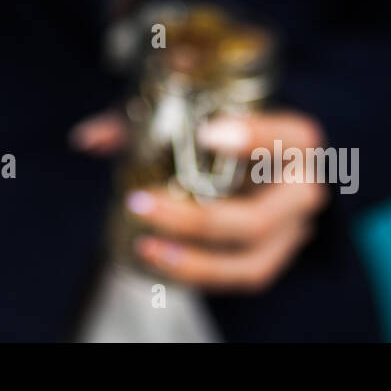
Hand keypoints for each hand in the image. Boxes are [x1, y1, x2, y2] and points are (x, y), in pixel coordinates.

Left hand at [72, 109, 331, 292]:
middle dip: (196, 219)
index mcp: (294, 141)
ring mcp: (292, 230)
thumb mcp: (191, 114)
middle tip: (140, 204)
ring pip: (252, 259)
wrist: (262, 163)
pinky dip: (199, 273)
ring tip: (145, 247)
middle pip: (259, 216)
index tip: (206, 133)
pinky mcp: (273, 256)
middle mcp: (301, 188)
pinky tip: (158, 261)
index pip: (289, 136)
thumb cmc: (225, 130)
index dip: (253, 137)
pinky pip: (242, 276)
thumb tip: (88, 139)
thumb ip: (143, 123)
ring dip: (195, 260)